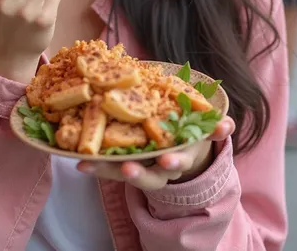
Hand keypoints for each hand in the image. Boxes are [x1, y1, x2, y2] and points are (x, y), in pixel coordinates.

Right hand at [77, 116, 234, 190]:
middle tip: (128, 169)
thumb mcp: (129, 143)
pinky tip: (225, 123)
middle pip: (150, 174)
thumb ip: (106, 144)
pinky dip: (219, 129)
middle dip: (138, 173)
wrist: (187, 149)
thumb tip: (71, 134)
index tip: (84, 165)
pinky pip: (213, 135)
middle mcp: (161, 165)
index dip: (102, 168)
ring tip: (172, 157)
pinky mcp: (202, 139)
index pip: (118, 170)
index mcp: (142, 165)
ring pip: (180, 160)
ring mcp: (183, 153)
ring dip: (176, 158)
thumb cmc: (149, 142)